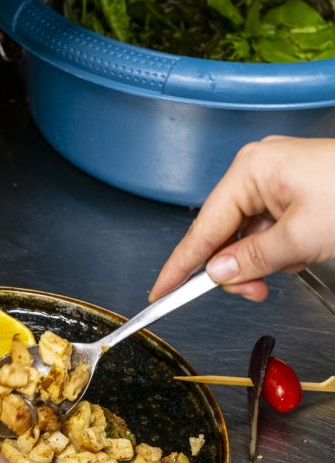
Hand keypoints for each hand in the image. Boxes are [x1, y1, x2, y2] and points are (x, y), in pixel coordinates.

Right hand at [149, 135, 334, 301]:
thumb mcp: (301, 238)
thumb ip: (251, 259)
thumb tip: (217, 273)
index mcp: (251, 170)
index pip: (202, 228)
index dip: (181, 266)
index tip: (161, 291)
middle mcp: (257, 170)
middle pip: (223, 234)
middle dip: (237, 268)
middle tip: (255, 291)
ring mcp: (275, 180)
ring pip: (246, 237)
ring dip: (262, 262)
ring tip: (292, 264)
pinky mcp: (292, 192)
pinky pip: (267, 230)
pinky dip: (278, 251)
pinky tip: (301, 253)